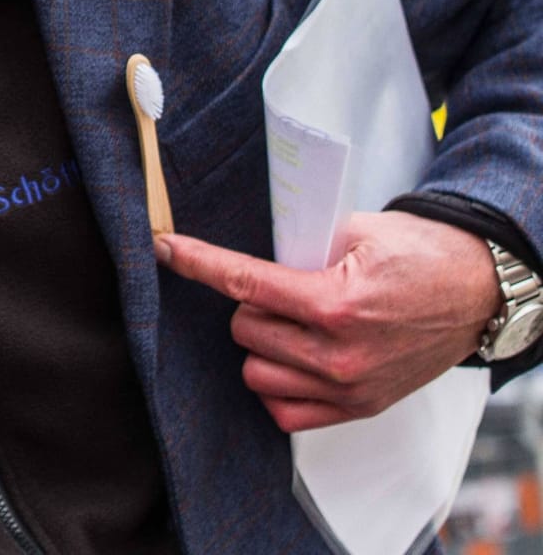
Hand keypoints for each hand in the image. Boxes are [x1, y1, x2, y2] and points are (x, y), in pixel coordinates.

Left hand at [156, 212, 499, 431]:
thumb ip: (296, 242)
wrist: (476, 291)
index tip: (166, 248)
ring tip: (290, 323)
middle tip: (280, 289)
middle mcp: (339, 354)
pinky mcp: (358, 408)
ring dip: (261, 346)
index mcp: (335, 303)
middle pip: (243, 330)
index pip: (244, 283)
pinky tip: (292, 358)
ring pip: (255, 374)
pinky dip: (277, 386)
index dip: (198, 262)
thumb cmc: (418, 255)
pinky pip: (284, 412)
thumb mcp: (355, 230)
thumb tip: (242, 251)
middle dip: (250, 305)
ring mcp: (349, 388)